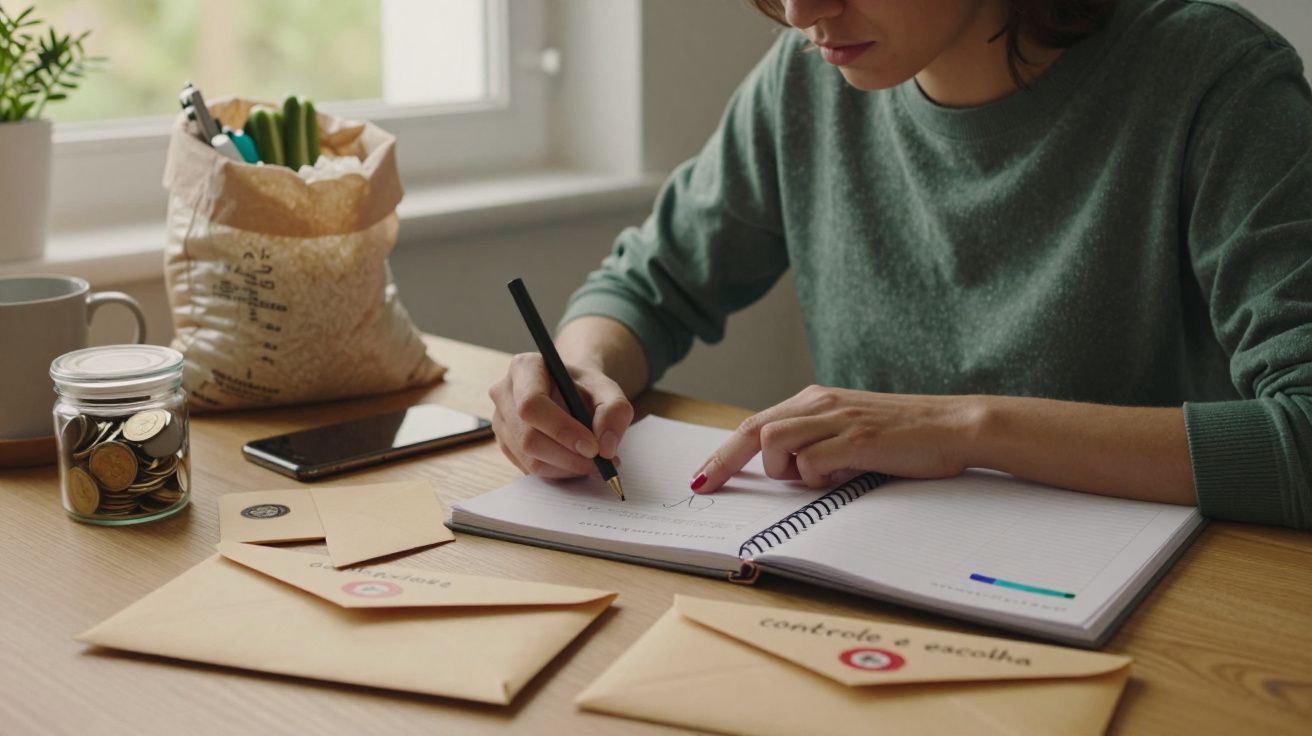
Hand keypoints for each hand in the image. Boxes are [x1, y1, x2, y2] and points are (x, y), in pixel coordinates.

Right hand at [489, 352, 634, 479]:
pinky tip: (576, 461)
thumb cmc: (585, 388)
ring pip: (530, 459)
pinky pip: (530, 469)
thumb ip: (615, 411)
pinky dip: (559, 472)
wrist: (571, 393)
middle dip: (568, 456)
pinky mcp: (505, 445)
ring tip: (593, 462)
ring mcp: (501, 421)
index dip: (562, 430)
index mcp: (525, 368)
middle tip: (598, 461)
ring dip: (567, 468)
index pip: (532, 404)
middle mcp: (504, 393)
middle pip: (529, 437)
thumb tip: (606, 447)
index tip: (592, 447)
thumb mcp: (609, 390)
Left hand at [691, 385, 982, 492]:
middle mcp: (820, 404)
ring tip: (819, 477)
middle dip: (723, 461)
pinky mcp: (856, 440)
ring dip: (784, 470)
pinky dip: (817, 477)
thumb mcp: (852, 429)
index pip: (755, 424)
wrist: (955, 425)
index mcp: (817, 400)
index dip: (723, 452)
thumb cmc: (907, 435)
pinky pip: (812, 463)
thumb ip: (819, 440)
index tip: (703, 475)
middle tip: (706, 486)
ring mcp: (837, 420)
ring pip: (774, 442)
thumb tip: (789, 468)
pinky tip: (844, 475)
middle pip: (751, 430)